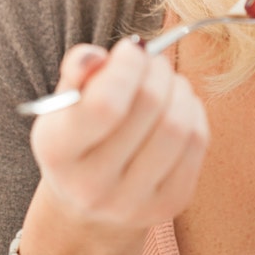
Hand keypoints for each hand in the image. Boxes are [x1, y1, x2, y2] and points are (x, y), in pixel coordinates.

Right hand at [3, 39, 209, 254]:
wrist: (88, 206)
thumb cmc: (78, 138)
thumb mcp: (63, 104)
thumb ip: (77, 72)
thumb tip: (97, 56)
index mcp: (57, 153)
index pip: (105, 105)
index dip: (128, 66)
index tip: (131, 48)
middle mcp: (92, 186)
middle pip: (149, 108)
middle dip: (157, 70)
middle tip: (153, 59)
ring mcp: (133, 202)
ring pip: (179, 126)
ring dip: (179, 88)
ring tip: (167, 80)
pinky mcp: (169, 206)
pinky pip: (197, 143)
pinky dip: (193, 111)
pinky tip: (178, 105)